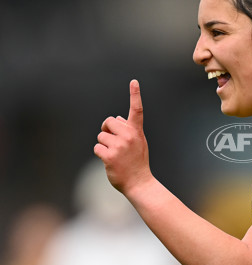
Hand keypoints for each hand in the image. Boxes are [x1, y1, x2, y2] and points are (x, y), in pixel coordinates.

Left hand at [94, 79, 151, 193]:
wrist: (140, 183)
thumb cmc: (138, 161)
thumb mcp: (139, 143)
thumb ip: (129, 130)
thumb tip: (115, 119)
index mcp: (137, 132)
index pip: (137, 110)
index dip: (135, 95)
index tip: (134, 82)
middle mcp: (129, 136)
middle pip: (108, 122)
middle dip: (106, 130)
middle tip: (113, 141)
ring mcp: (120, 146)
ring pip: (101, 136)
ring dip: (104, 145)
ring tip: (115, 155)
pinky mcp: (109, 156)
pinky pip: (97, 148)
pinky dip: (100, 154)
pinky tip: (110, 161)